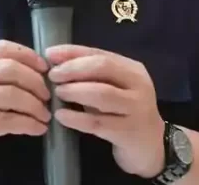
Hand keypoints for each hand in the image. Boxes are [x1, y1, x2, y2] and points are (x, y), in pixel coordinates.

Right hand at [0, 40, 51, 173]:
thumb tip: (34, 72)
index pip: (2, 48)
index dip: (28, 55)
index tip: (45, 68)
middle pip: (11, 70)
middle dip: (36, 82)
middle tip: (47, 96)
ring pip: (13, 96)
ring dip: (35, 106)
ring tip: (44, 115)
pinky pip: (9, 121)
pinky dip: (29, 124)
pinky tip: (37, 129)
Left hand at [45, 44, 164, 177]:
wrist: (149, 146)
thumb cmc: (123, 113)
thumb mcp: (112, 89)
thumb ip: (90, 75)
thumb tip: (55, 63)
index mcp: (132, 69)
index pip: (100, 54)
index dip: (73, 52)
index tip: (49, 54)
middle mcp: (138, 85)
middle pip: (103, 68)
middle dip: (73, 69)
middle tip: (52, 75)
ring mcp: (136, 109)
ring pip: (102, 94)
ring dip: (75, 90)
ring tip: (57, 93)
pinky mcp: (128, 132)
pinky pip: (98, 123)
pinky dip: (77, 118)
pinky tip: (62, 116)